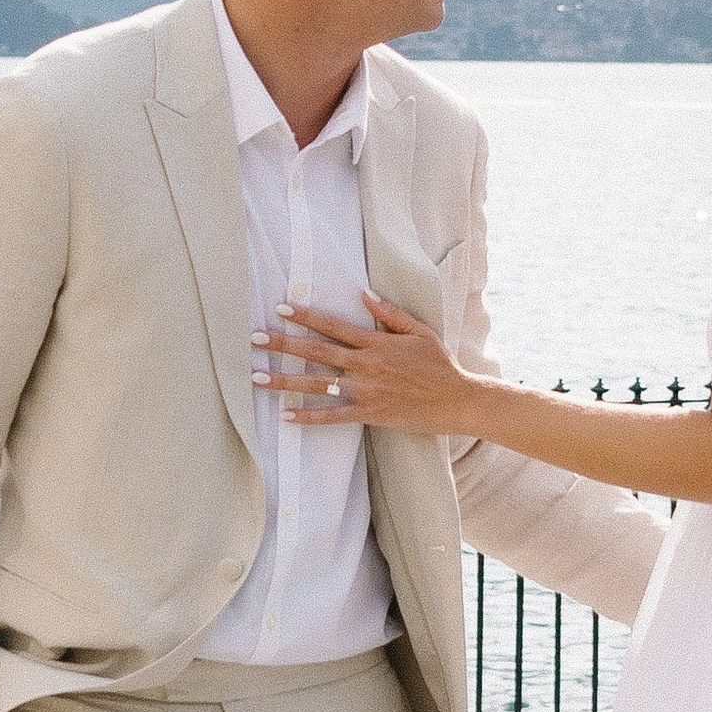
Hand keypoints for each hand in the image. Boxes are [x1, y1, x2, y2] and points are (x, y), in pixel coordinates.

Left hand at [255, 293, 474, 436]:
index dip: (305, 316)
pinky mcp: (370, 413)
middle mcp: (366, 365)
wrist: (457, 400)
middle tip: (254, 338)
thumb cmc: (439, 364)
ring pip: (317, 384)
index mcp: (376, 343)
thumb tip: (364, 294)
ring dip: (285, 381)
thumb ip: (390, 313)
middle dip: (283, 344)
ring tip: (257, 377)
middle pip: (317, 352)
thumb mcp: (419, 331)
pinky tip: (286, 417)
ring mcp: (366, 390)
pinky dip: (309, 418)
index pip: (333, 325)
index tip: (281, 308)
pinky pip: (333, 416)